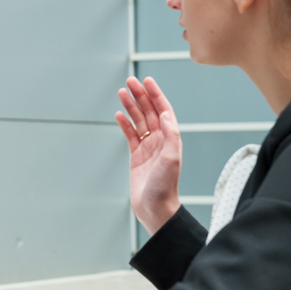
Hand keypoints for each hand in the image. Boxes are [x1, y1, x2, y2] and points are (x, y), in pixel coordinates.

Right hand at [115, 76, 182, 234]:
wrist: (155, 207)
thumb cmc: (165, 186)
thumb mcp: (171, 159)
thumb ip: (170, 135)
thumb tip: (165, 115)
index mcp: (170, 138)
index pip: (163, 110)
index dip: (156, 95)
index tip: (146, 81)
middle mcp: (160, 140)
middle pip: (149, 112)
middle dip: (140, 96)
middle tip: (129, 82)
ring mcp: (148, 147)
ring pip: (138, 121)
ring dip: (131, 107)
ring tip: (121, 93)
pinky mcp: (137, 156)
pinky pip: (130, 135)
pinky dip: (124, 124)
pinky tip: (118, 115)